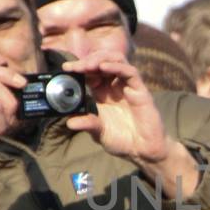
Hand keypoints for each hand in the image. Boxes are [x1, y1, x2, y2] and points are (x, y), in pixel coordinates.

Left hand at [64, 54, 199, 195]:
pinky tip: (103, 67)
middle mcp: (115, 86)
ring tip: (87, 65)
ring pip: (116, 59)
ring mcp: (128, 86)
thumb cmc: (122, 140)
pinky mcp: (140, 90)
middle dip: (87, 61)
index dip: (78, 67)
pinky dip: (116, 66)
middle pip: (102, 60)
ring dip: (100, 59)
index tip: (66, 69)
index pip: (90, 72)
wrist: (143, 151)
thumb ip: (87, 124)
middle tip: (75, 67)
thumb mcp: (99, 132)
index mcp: (102, 92)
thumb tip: (69, 122)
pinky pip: (129, 72)